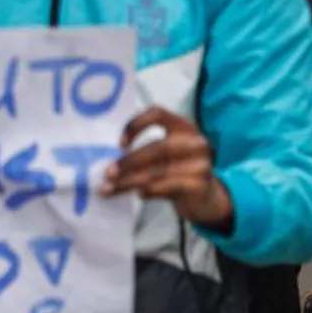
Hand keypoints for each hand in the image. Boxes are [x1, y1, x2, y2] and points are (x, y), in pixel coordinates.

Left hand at [100, 106, 231, 227]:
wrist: (204, 198)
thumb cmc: (176, 171)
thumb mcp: (162, 156)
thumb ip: (142, 152)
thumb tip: (107, 162)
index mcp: (183, 126)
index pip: (158, 113)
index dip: (136, 124)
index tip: (119, 144)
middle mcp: (195, 142)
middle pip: (158, 147)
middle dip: (129, 161)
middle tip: (108, 172)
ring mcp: (202, 164)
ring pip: (161, 170)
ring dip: (131, 180)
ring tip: (111, 188)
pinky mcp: (201, 185)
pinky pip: (171, 186)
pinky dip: (152, 190)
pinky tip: (139, 194)